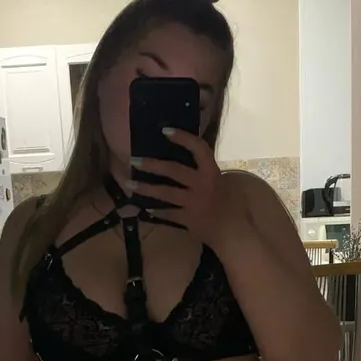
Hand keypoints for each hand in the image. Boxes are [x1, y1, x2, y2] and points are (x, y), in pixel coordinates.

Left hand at [129, 129, 240, 249]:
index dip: (182, 138)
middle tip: (134, 160)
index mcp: (211, 172)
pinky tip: (146, 208)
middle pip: (173, 170)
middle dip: (151, 165)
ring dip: (145, 188)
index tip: (165, 130)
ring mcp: (194, 202)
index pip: (198, 148)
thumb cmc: (227, 204)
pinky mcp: (188, 219)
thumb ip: (201, 172)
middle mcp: (202, 184)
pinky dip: (157, 211)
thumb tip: (180, 158)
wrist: (231, 230)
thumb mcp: (217, 182)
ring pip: (165, 192)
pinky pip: (168, 213)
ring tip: (129, 184)